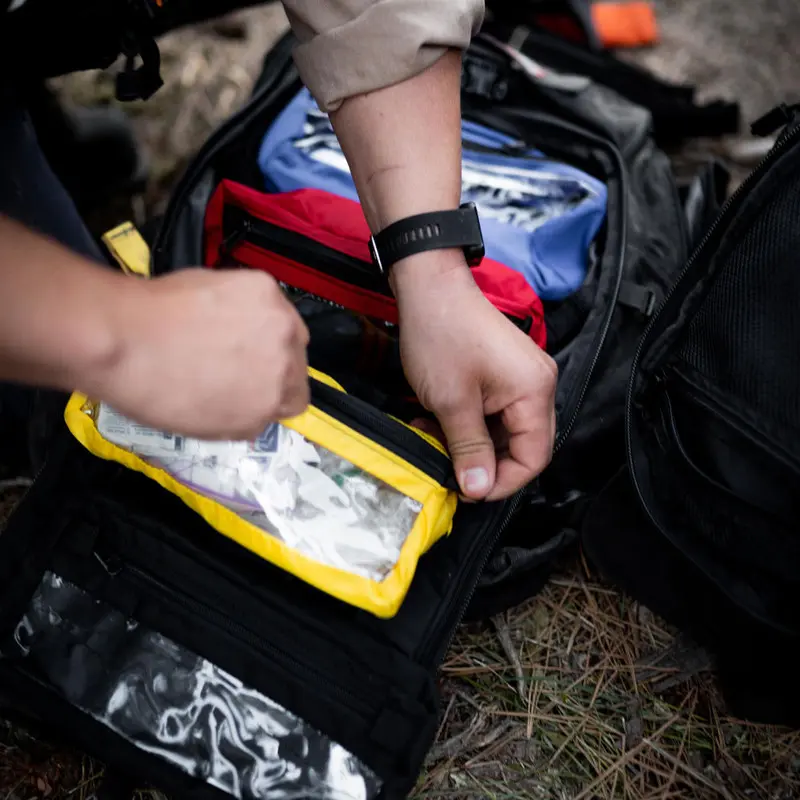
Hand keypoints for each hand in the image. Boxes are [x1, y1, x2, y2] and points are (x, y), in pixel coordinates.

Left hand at [92, 268, 309, 439]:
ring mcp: (277, 322)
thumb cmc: (152, 388)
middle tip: (235, 356)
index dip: (272, 395)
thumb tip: (252, 407)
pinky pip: (268, 299)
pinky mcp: (263, 287)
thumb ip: (244, 419)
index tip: (254, 386)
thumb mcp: (206, 427)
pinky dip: (249, 303)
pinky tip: (219, 307)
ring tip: (227, 329)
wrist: (124, 337)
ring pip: (288, 329)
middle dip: (271, 363)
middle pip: (297, 364)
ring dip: (267, 331)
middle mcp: (285, 363)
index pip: (297, 402)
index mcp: (272, 404)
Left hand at [395, 257, 557, 501]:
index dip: (503, 482)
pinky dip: (469, 423)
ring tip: (433, 439)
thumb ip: (469, 449)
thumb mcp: (451, 402)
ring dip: (470, 443)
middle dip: (485, 464)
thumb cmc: (441, 334)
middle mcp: (538, 384)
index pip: (534, 457)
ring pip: (504, 431)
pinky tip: (437, 422)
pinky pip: (495, 411)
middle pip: (524, 445)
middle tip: (450, 470)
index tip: (469, 491)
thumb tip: (479, 489)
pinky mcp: (505, 371)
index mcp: (535, 391)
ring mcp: (522, 376)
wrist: (429, 286)